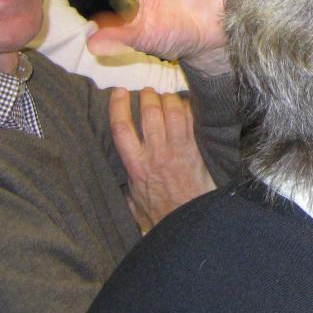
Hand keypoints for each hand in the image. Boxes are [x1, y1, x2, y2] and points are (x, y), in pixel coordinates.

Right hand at [110, 87, 215, 231]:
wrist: (188, 221)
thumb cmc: (160, 215)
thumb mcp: (132, 203)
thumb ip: (125, 186)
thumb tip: (116, 177)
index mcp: (135, 165)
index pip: (121, 128)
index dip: (118, 106)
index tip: (118, 92)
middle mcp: (156, 154)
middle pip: (149, 114)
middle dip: (147, 96)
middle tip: (146, 91)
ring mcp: (178, 150)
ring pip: (172, 113)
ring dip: (168, 98)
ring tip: (165, 95)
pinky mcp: (196, 150)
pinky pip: (192, 121)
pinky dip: (188, 108)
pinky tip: (185, 104)